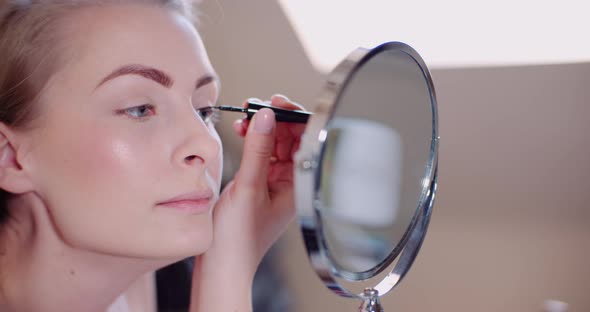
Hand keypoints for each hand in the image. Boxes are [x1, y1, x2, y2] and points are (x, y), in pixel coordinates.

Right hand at [190, 95, 304, 311]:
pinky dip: (252, 142)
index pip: (304, 142)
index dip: (294, 118)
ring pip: (273, 145)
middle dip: (275, 120)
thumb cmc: (238, 239)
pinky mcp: (258, 185)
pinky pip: (260, 155)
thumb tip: (265, 116)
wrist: (221, 263)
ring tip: (246, 120)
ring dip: (262, 130)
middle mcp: (289, 183)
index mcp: (298, 186)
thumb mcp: (248, 186)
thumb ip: (258, 149)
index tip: (277, 103)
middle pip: (289, 140)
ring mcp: (274, 183)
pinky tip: (242, 134)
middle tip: (257, 107)